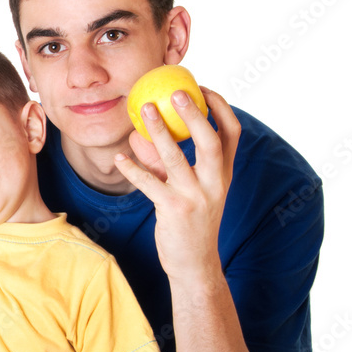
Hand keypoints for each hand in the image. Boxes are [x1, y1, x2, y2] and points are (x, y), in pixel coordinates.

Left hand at [113, 88, 240, 282]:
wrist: (194, 264)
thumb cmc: (189, 221)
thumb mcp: (188, 189)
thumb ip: (168, 162)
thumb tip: (141, 133)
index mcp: (224, 174)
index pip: (232, 133)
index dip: (220, 107)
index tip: (203, 87)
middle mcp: (216, 183)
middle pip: (210, 140)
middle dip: (194, 113)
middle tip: (175, 92)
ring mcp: (196, 197)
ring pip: (177, 158)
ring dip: (159, 131)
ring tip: (143, 109)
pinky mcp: (174, 211)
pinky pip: (150, 184)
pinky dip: (133, 169)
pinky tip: (119, 158)